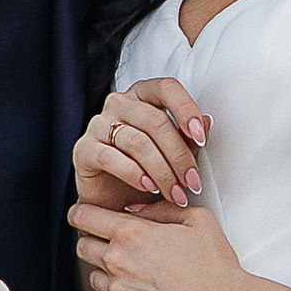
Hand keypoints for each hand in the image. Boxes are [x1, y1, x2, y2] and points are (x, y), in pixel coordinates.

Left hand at [69, 192, 251, 290]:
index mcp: (132, 232)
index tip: (85, 218)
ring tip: (132, 275)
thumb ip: (160, 209)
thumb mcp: (197, 219)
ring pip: (92, 278)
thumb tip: (134, 210)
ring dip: (105, 274)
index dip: (82, 214)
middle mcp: (118, 261)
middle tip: (115, 247)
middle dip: (95, 243)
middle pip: (83, 247)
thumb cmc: (216, 266)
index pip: (84, 216)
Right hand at [74, 77, 207, 210]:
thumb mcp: (174, 154)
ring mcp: (98, 125)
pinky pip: (110, 157)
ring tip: (175, 192)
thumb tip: (206, 123)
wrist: (113, 202)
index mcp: (143, 95)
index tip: (200, 137)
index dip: (186, 109)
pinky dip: (134, 174)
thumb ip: (188, 137)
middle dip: (179, 155)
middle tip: (192, 181)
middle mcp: (119, 103)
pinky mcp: (83, 149)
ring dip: (162, 171)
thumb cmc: (146, 172)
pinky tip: (148, 187)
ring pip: (137, 142)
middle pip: (155, 120)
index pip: (167, 87)